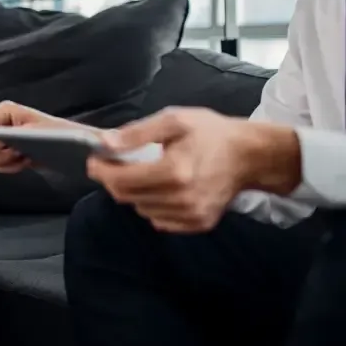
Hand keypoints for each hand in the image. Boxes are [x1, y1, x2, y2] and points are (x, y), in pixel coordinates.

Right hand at [0, 100, 84, 172]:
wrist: (78, 149)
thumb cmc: (57, 135)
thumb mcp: (28, 134)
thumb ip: (0, 139)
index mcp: (3, 112)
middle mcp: (1, 123)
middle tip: (16, 152)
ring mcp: (6, 138)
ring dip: (6, 161)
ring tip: (24, 156)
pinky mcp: (12, 151)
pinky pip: (0, 165)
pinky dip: (12, 166)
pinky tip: (27, 161)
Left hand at [86, 107, 300, 233]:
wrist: (250, 155)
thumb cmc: (210, 133)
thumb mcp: (173, 121)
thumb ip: (137, 134)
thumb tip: (105, 144)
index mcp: (173, 172)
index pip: (121, 181)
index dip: (102, 171)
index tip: (95, 161)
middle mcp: (180, 199)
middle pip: (128, 197)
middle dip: (114, 180)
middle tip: (115, 163)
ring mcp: (190, 215)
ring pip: (142, 210)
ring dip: (134, 193)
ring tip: (144, 173)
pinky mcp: (198, 225)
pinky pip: (160, 221)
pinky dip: (153, 206)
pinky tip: (162, 188)